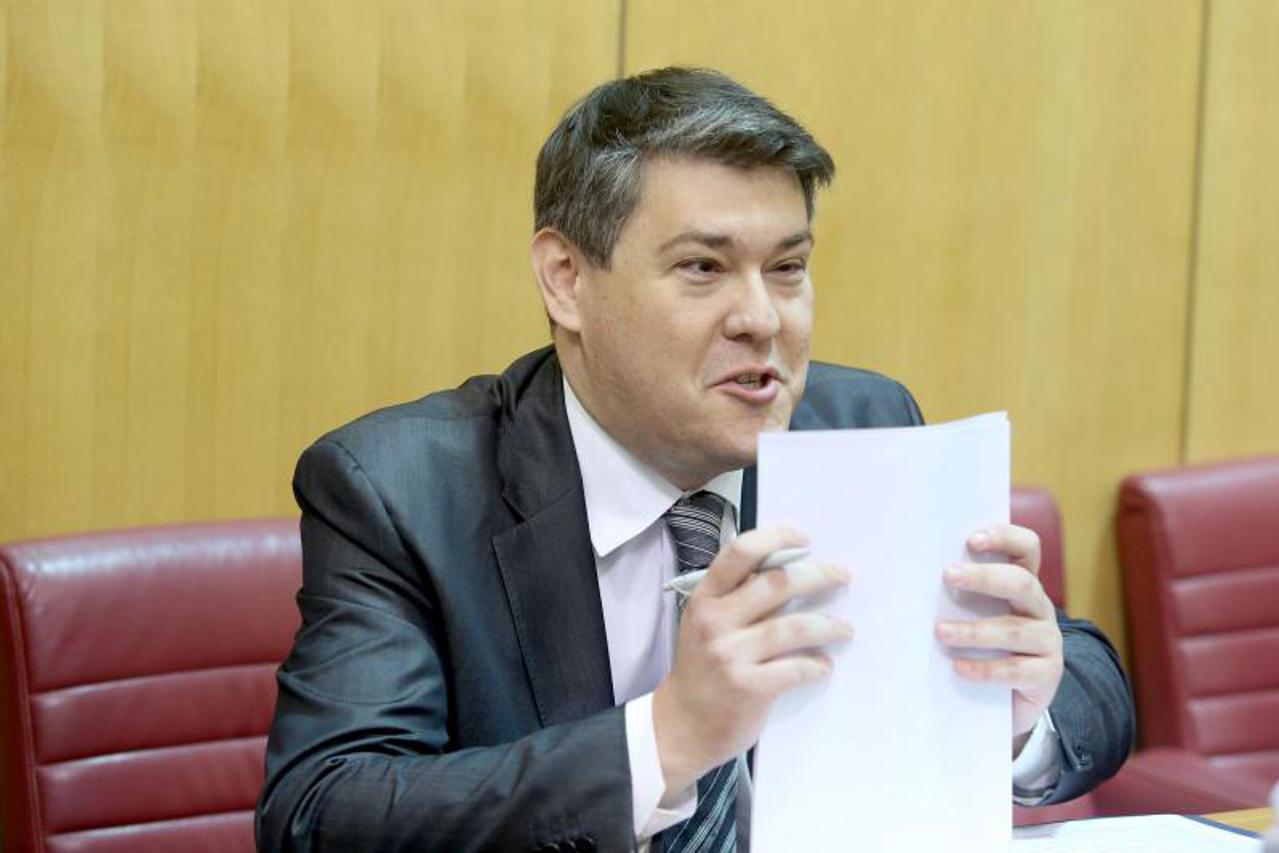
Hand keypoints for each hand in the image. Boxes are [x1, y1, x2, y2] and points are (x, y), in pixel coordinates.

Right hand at [652, 526, 851, 795]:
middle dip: (818, 575)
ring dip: (828, 625)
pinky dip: (816, 666)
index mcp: (705, 599)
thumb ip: (737, 598)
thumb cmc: (701, 669)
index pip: (740, 552)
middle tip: (842, 575)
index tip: (804, 540)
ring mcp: (731, 655)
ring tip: (844, 628)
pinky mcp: (749, 687)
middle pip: (776, 583)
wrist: (681, 725)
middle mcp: (715, 622)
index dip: (776, 538)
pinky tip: (823, 666)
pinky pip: (795, 669)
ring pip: (793, 627)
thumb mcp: (704, 624)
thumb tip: (788, 571)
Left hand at [935, 525, 1063, 741]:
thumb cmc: (982, 644)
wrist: (1009, 698)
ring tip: (941, 632)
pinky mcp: (1046, 674)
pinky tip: (958, 668)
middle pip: (1022, 583)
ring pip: (1015, 629)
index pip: (1026, 548)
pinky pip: (1016, 670)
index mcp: (1023, 584)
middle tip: (948, 575)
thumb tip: (910, 577)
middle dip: (984, 577)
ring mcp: (1047, 641)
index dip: (1004, 538)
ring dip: (975, 630)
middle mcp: (1039, 608)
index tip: (971, 540)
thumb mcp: (974, 614)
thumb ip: (957, 594)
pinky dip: (985, 669)